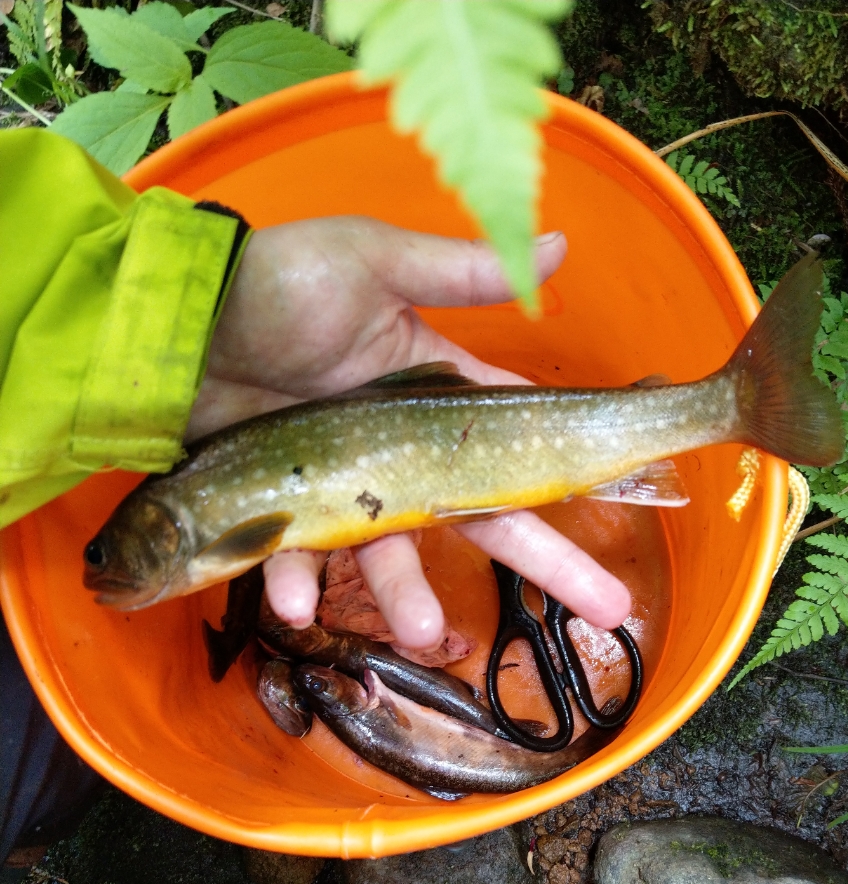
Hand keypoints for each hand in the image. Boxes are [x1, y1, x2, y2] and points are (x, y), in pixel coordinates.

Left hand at [191, 216, 630, 647]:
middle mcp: (399, 451)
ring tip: (427, 635)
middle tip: (608, 606)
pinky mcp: (286, 509)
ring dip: (411, 596)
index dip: (572, 468)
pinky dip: (296, 581)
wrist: (176, 320)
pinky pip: (299, 557)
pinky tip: (293, 603)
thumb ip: (461, 272)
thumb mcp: (375, 264)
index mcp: (433, 393)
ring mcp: (344, 487)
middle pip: (486, 517)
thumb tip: (561, 244)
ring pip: (394, 555)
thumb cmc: (278, 282)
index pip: (517, 438)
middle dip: (547, 563)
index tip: (632, 495)